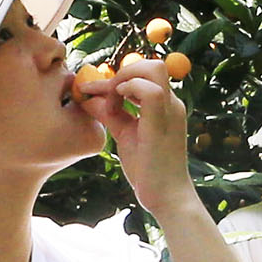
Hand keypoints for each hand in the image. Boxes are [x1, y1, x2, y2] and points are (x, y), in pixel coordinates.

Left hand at [91, 53, 196, 211]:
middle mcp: (172, 103)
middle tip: (106, 92)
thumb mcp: (125, 135)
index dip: (118, 77)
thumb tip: (89, 99)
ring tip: (112, 100)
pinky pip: (150, 90)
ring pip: (154, 68)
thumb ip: (111, 115)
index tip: (92, 89)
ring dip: (126, 77)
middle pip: (154, 64)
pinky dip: (129, 91)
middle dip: (125, 71)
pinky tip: (116, 106)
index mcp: (165, 106)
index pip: (146, 75)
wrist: (166, 197)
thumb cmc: (148, 170)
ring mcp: (170, 111)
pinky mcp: (163, 122)